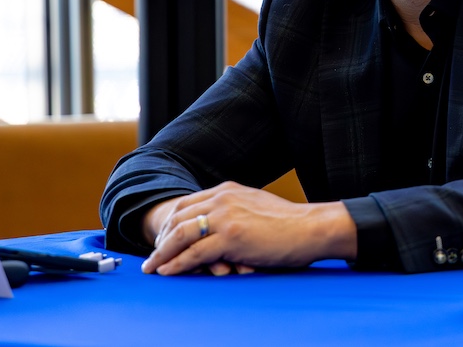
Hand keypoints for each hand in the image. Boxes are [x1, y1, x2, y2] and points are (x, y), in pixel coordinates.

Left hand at [140, 181, 356, 275]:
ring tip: (152, 268)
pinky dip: (177, 264)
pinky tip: (168, 271)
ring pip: (180, 234)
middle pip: (178, 217)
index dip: (170, 223)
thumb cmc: (289, 224)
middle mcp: (222, 198)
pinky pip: (194, 253)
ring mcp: (225, 216)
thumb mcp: (256, 207)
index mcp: (228, 190)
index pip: (187, 204)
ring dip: (162, 253)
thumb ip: (236, 211)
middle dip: (160, 239)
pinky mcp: (231, 237)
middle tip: (152, 257)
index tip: (162, 240)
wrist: (310, 228)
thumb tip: (221, 226)